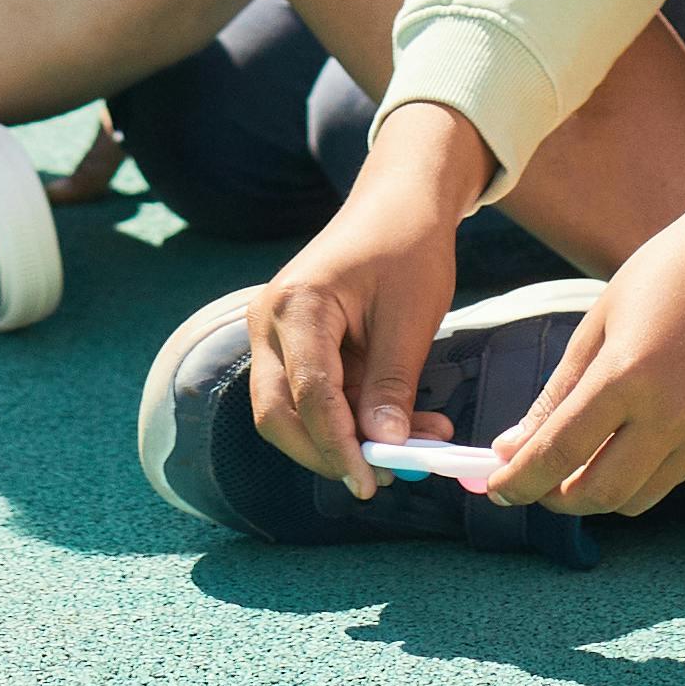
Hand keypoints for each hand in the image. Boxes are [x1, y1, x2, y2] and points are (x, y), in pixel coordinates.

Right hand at [246, 156, 467, 501]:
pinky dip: (349, 417)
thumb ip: (391, 384)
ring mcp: (274, 332)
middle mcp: (269, 320)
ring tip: (415, 443)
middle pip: (278, 413)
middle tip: (381, 477)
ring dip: (344, 438)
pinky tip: (400, 421)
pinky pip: (310, 394)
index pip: (307, 395)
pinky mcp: (290, 342)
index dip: (337, 446)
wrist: (398, 203)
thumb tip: (383, 447)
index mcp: (297, 305)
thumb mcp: (410, 318)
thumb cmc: (407, 247)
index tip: (369, 482)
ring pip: (291, 410)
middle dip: (327, 453)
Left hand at [482, 145, 684, 516]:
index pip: (559, 452)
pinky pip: (670, 479)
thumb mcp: (597, 325)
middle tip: (531, 483)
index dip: (519, 479)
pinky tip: (618, 449)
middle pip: (599, 494)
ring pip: (638, 499)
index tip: (495, 488)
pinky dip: (635, 478)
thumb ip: (556, 394)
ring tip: (572, 467)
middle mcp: (673, 414)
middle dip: (555, 499)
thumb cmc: (667, 273)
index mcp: (629, 375)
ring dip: (596, 495)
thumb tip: (514, 445)